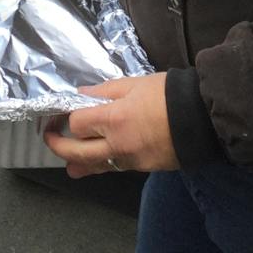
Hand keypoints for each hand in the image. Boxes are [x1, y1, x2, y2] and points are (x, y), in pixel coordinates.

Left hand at [42, 72, 177, 176]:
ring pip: (96, 166)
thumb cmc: (169, 95)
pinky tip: (100, 164)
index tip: (60, 114)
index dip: (64, 118)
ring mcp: (130, 159)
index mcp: (114, 119)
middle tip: (50, 139)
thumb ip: (106, 91)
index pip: (76, 124)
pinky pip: (116, 167)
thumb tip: (82, 95)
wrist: (202, 119)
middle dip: (58, 146)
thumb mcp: (136, 84)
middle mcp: (117, 144)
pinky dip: (105, 165)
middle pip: (77, 152)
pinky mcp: (143, 168)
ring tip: (70, 167)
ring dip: (80, 164)